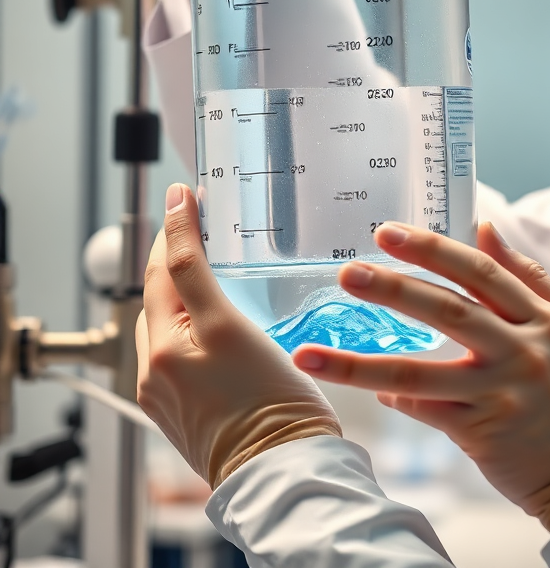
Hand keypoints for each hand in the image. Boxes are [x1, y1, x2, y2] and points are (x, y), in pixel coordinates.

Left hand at [137, 184, 341, 488]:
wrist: (281, 467)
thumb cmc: (271, 406)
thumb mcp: (232, 329)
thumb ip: (199, 282)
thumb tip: (177, 237)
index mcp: (166, 346)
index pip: (167, 267)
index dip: (176, 225)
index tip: (181, 194)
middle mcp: (156, 367)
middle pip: (159, 293)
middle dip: (172, 254)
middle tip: (195, 221)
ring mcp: (165, 389)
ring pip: (165, 320)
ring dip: (177, 287)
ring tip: (204, 264)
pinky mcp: (178, 406)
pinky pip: (173, 349)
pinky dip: (183, 321)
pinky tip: (208, 318)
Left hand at [292, 224, 549, 530]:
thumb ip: (532, 277)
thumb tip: (486, 229)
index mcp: (543, 318)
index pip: (480, 271)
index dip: (432, 249)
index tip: (388, 233)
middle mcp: (520, 350)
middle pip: (447, 310)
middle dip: (393, 287)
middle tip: (347, 273)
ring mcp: (498, 393)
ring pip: (419, 372)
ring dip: (360, 362)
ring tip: (311, 350)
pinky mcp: (482, 433)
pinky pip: (428, 413)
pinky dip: (397, 399)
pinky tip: (370, 388)